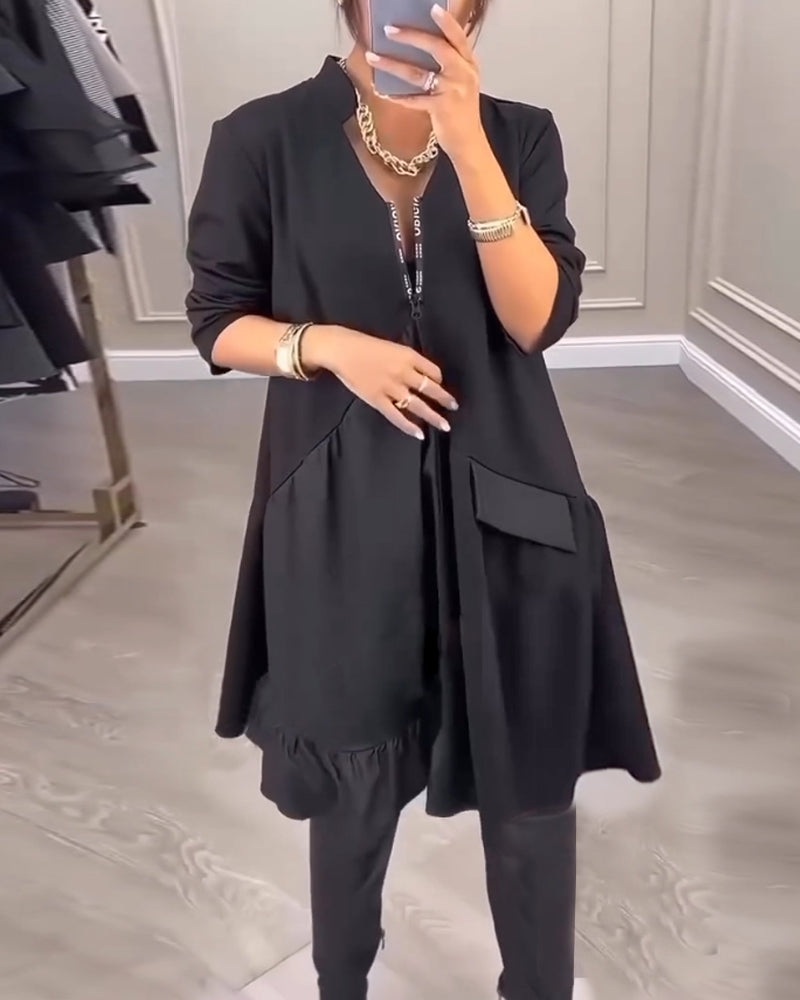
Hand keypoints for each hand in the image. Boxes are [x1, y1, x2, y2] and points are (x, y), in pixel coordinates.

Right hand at [302, 325, 457, 438]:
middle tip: (454, 407)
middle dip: (445, 399)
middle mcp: (403, 373)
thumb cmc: (365, 345)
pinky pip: (397, 416)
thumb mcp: (392, 347)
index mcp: (408, 356)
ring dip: (434, 417)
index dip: (439, 380)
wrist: (342, 350)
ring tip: (445, 426)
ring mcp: (391, 388)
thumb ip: (406, 361)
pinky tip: (420, 434)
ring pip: (418, 405)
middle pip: (431, 389)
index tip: (439, 385)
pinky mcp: (377, 400)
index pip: (433, 371)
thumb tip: (419, 375)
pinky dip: (409, 426)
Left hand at [365, 4, 483, 158]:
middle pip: (437, 47)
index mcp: (469, 63)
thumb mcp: (463, 82)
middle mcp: (463, 73)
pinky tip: (383, 91)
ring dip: (392, 64)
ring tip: (373, 57)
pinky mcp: (440, 108)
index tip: (433, 8)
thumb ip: (450, 63)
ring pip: (417, 73)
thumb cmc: (462, 111)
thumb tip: (422, 45)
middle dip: (411, 36)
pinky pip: (414, 99)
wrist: (469, 142)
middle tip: (389, 29)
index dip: (446, 22)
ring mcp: (452, 90)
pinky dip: (397, 96)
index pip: (458, 37)